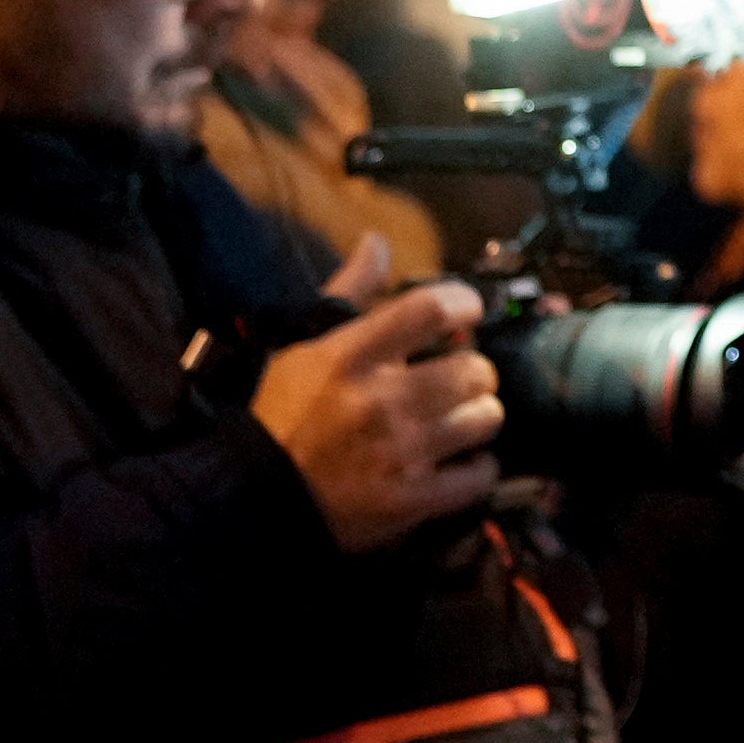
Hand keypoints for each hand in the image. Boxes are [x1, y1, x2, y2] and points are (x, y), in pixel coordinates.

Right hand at [248, 280, 504, 552]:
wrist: (258, 495)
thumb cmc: (286, 414)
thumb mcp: (305, 346)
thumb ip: (350, 293)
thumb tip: (376, 243)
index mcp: (351, 357)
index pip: (430, 309)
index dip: (463, 303)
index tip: (467, 311)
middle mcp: (381, 401)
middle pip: (473, 368)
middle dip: (475, 370)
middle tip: (462, 378)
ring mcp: (401, 453)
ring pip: (485, 419)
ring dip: (480, 417)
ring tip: (461, 419)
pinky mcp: (412, 499)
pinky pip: (479, 475)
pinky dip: (478, 468)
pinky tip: (460, 461)